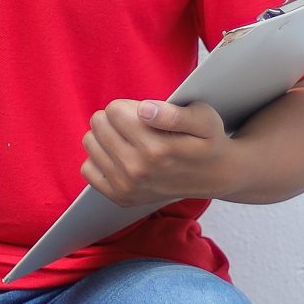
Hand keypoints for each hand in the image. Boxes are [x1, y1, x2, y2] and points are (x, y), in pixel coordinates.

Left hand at [81, 98, 240, 209]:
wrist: (215, 175)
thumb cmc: (207, 140)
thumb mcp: (203, 118)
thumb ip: (174, 113)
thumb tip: (144, 110)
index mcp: (156, 148)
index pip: (113, 110)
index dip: (129, 106)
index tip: (146, 113)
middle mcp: (138, 170)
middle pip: (99, 124)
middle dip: (116, 119)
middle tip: (139, 126)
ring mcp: (127, 187)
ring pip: (90, 142)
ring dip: (107, 136)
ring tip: (131, 140)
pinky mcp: (120, 197)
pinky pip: (88, 167)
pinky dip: (101, 158)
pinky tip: (121, 156)